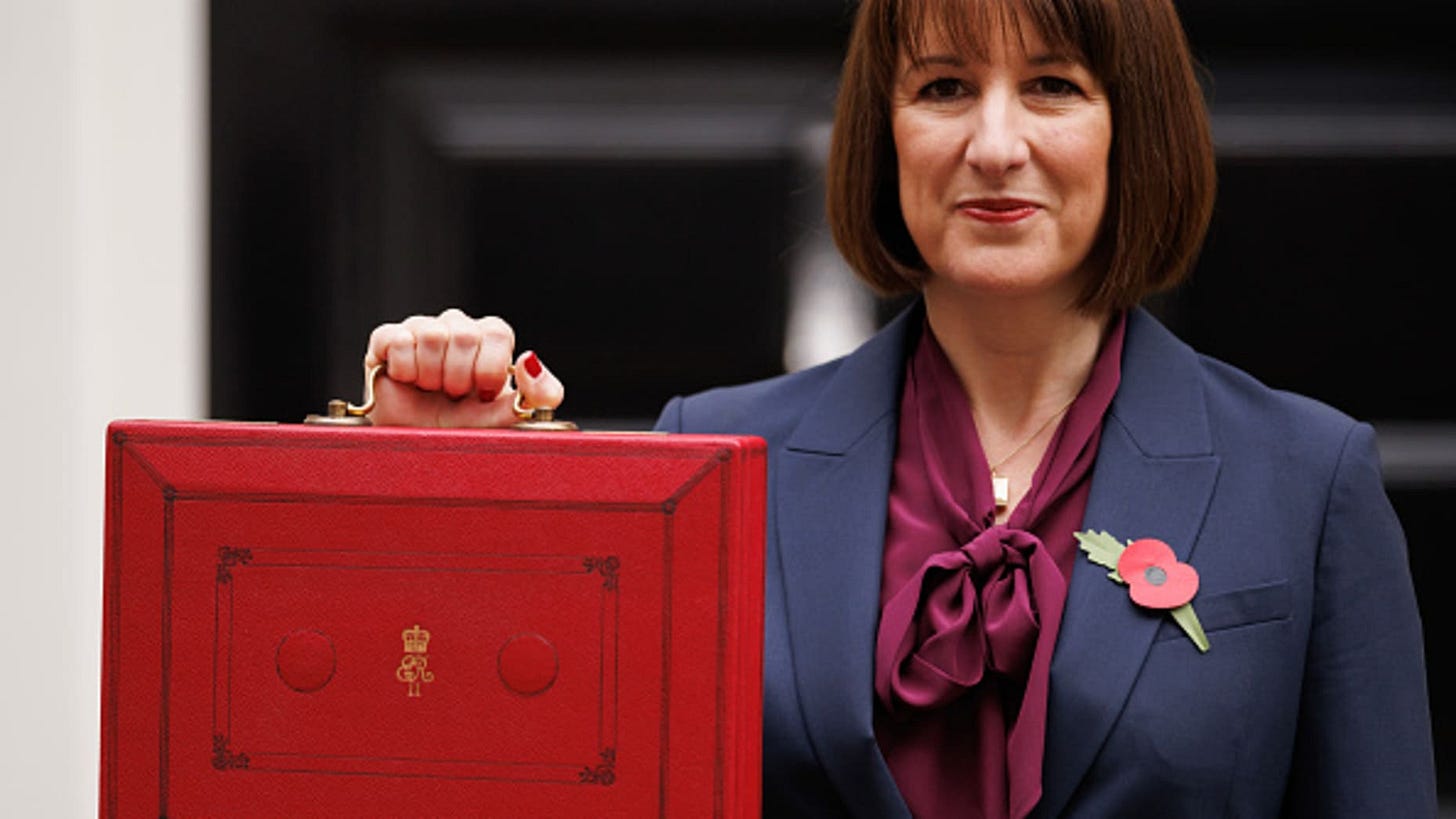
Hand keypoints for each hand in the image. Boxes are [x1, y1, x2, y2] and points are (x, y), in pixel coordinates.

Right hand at [363, 308, 563, 426]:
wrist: (418, 450)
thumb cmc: (464, 431)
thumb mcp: (507, 418)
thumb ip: (537, 393)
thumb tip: (532, 359)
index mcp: (490, 340)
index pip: (496, 332)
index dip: (489, 368)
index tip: (482, 394)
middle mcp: (457, 328)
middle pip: (464, 334)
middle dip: (459, 378)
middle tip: (453, 396)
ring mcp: (422, 329)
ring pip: (431, 335)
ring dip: (431, 376)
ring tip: (431, 391)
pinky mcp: (387, 338)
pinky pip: (398, 340)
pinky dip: (404, 370)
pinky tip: (408, 382)